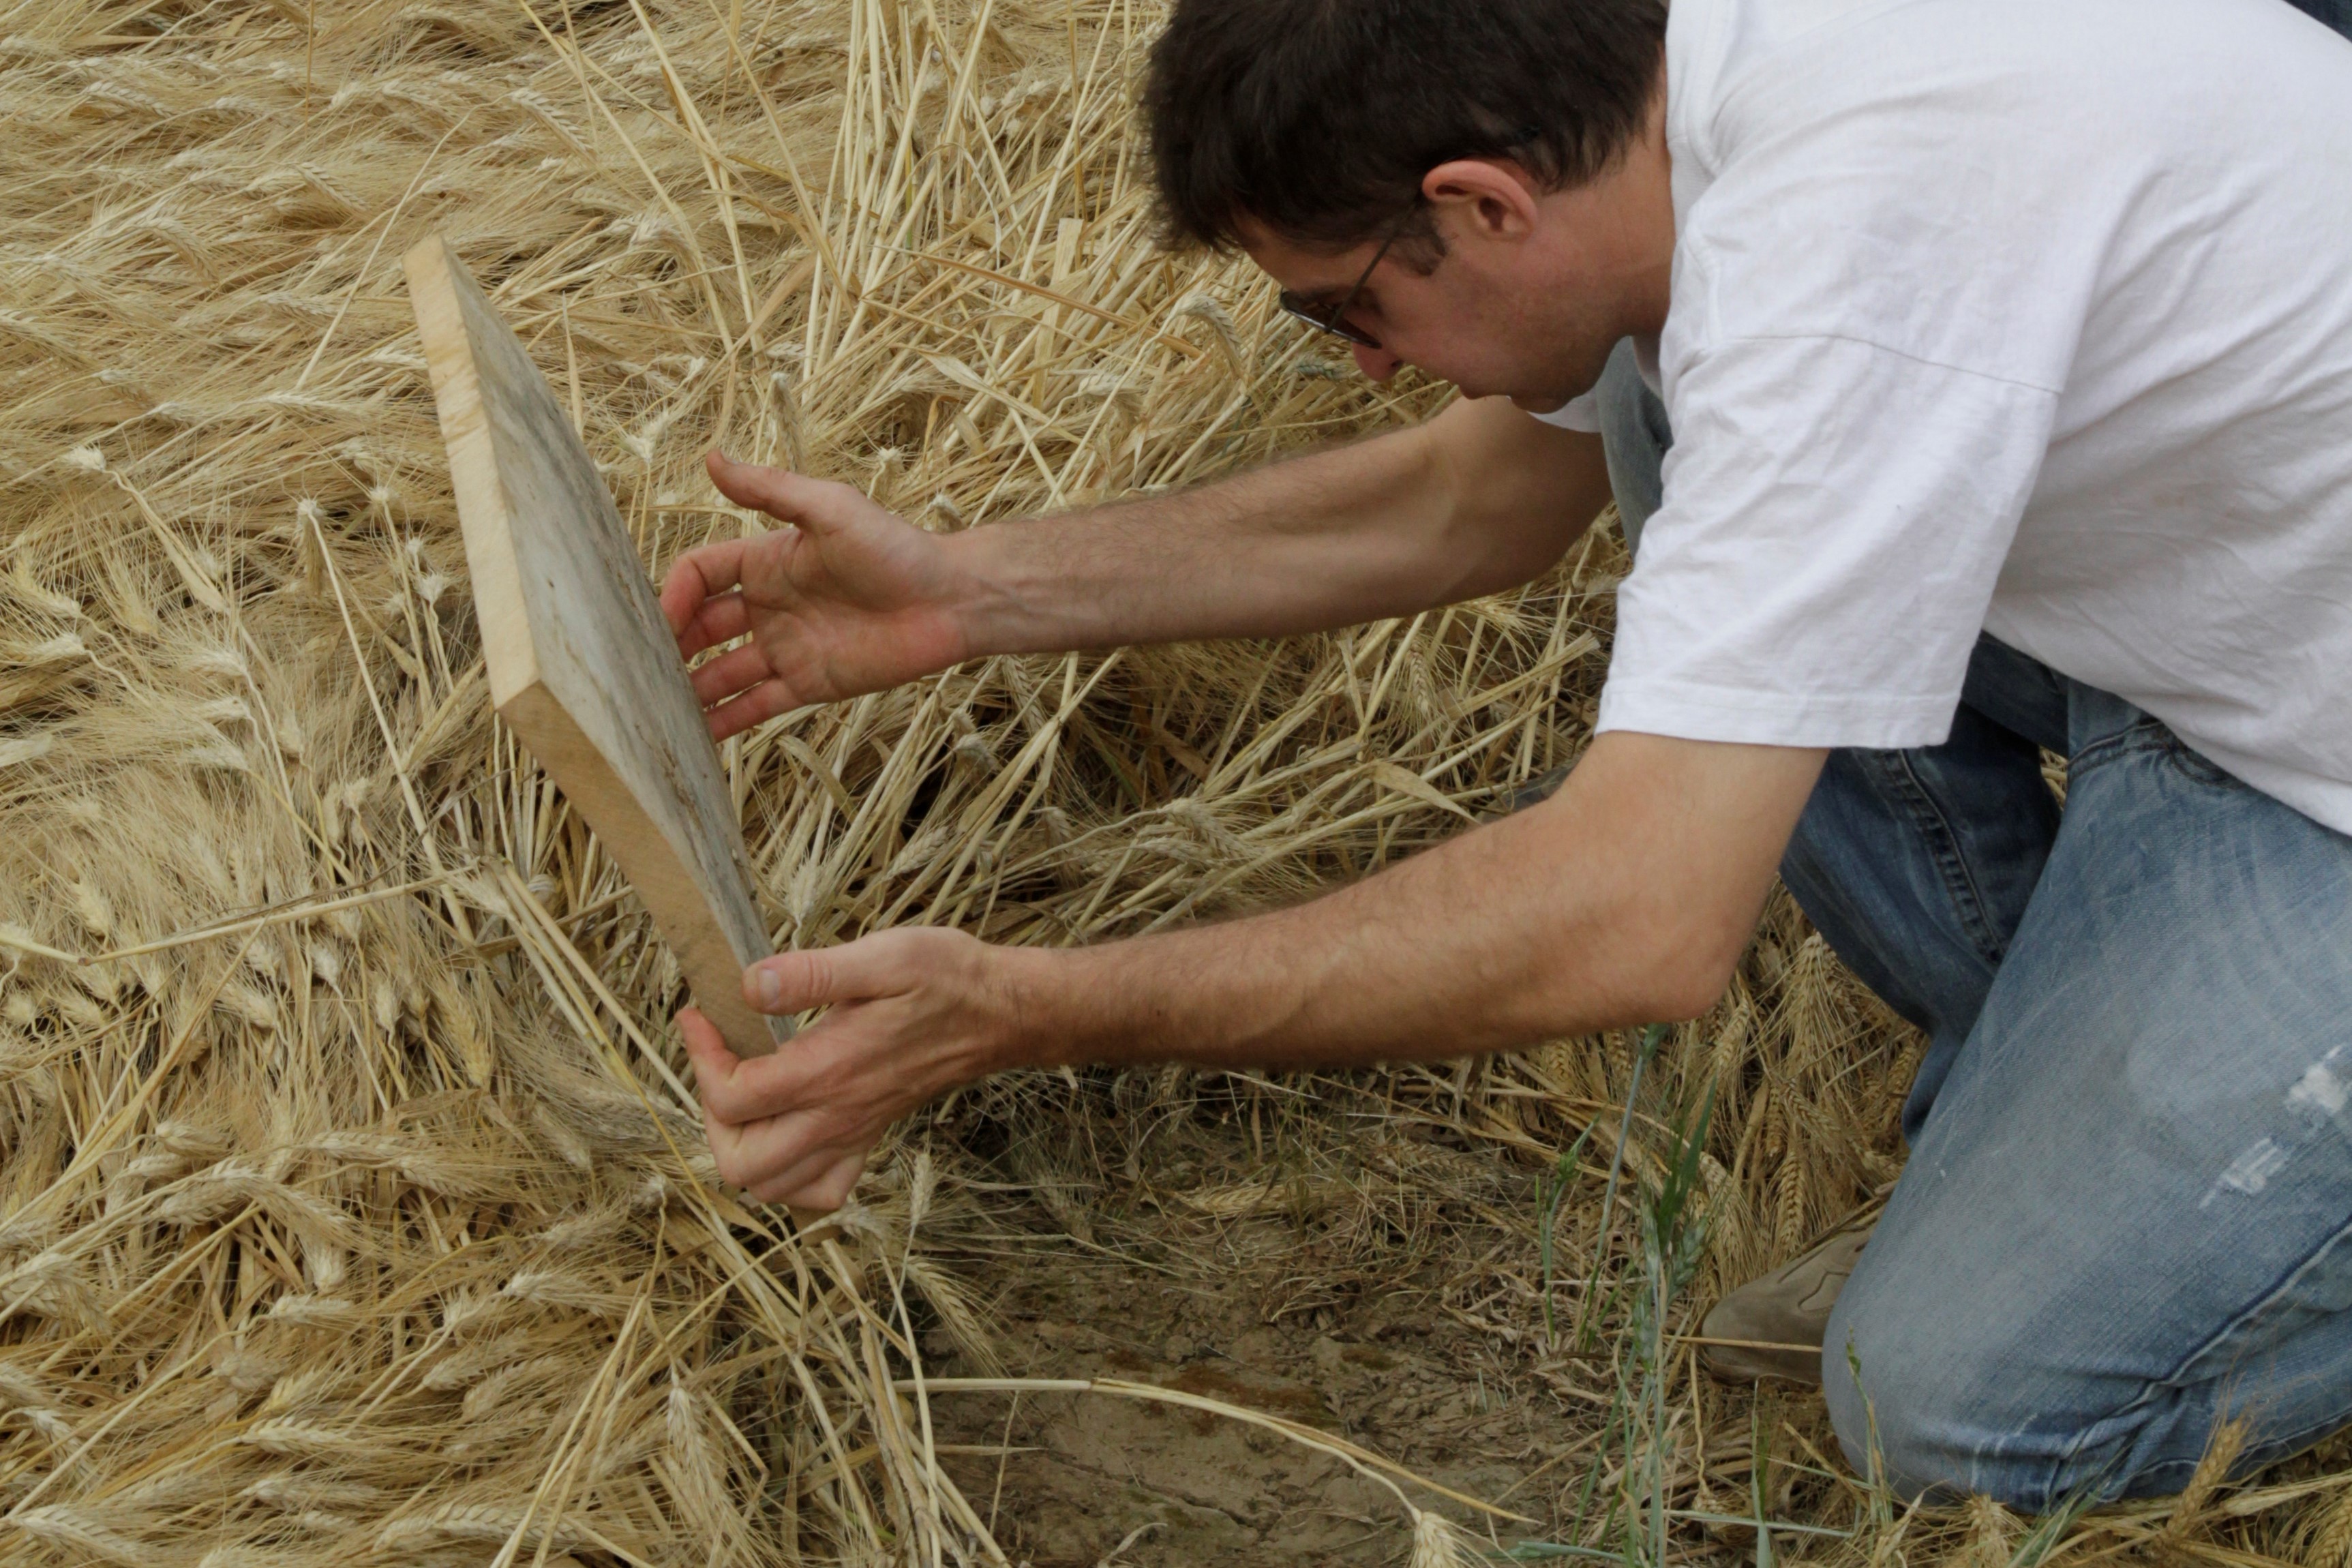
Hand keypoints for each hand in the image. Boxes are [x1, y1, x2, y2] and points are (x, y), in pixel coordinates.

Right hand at [660, 451, 977, 739]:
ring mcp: (787, 647)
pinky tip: (695, 737)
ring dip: (690, 689)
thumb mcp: (829, 510)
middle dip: (670, 646)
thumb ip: (771, 490)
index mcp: (767, 562)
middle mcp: (770, 606)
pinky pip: (757, 705)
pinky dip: (726, 721)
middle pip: (703, 627)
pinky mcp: (809, 684)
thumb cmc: (895, 548)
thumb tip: (712, 458)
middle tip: (636, 669)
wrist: (950, 601)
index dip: (673, 595)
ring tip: (654, 711)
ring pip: (723, 672)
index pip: (700, 575)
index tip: (658, 622)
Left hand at [679, 927, 1031, 1210]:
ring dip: (741, 1147)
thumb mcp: (883, 956)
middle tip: (719, 1060)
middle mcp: (838, 1115)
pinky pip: (817, 1189)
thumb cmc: (946, 979)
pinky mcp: (868, 1135)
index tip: (701, 1013)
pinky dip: (788, 1177)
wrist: (1000, 1012)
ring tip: (742, 1092)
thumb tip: (751, 985)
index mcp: (830, 1071)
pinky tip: (784, 1130)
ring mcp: (854, 1132)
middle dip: (712, 1114)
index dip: (701, 1056)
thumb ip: (812, 972)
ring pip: (773, 1186)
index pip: (734, 1096)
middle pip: (743, 1162)